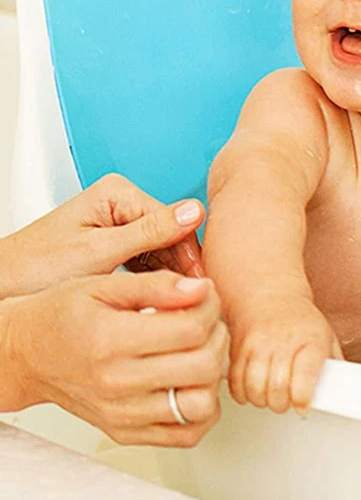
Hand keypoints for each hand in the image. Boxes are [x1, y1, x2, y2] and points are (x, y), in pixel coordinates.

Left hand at [1, 174, 205, 297]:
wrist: (2, 291)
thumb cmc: (35, 269)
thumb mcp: (97, 253)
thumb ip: (148, 233)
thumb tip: (194, 212)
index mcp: (117, 193)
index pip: (174, 220)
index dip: (190, 255)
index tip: (202, 286)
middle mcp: (119, 203)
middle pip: (170, 235)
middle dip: (181, 269)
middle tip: (194, 303)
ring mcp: (116, 225)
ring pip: (161, 251)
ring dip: (169, 277)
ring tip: (180, 307)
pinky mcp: (112, 246)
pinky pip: (145, 261)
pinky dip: (153, 280)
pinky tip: (158, 302)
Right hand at [3, 271, 227, 446]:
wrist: (28, 353)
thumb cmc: (63, 315)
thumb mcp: (105, 283)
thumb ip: (157, 285)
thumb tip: (200, 289)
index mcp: (111, 341)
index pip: (191, 329)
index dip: (210, 305)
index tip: (204, 293)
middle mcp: (117, 384)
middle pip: (203, 366)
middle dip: (217, 333)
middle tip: (206, 318)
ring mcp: (123, 414)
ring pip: (201, 405)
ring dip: (213, 374)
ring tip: (200, 349)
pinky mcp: (127, 432)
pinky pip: (186, 435)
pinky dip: (202, 409)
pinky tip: (191, 380)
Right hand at [229, 296, 342, 416]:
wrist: (271, 296)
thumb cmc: (301, 321)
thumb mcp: (326, 337)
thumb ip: (334, 366)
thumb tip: (344, 391)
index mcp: (311, 340)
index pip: (305, 375)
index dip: (302, 398)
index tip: (303, 405)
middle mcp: (284, 340)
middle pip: (277, 387)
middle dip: (281, 404)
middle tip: (286, 401)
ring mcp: (259, 343)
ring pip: (254, 387)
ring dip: (262, 400)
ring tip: (270, 395)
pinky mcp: (239, 348)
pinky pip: (236, 382)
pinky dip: (243, 393)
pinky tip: (253, 389)